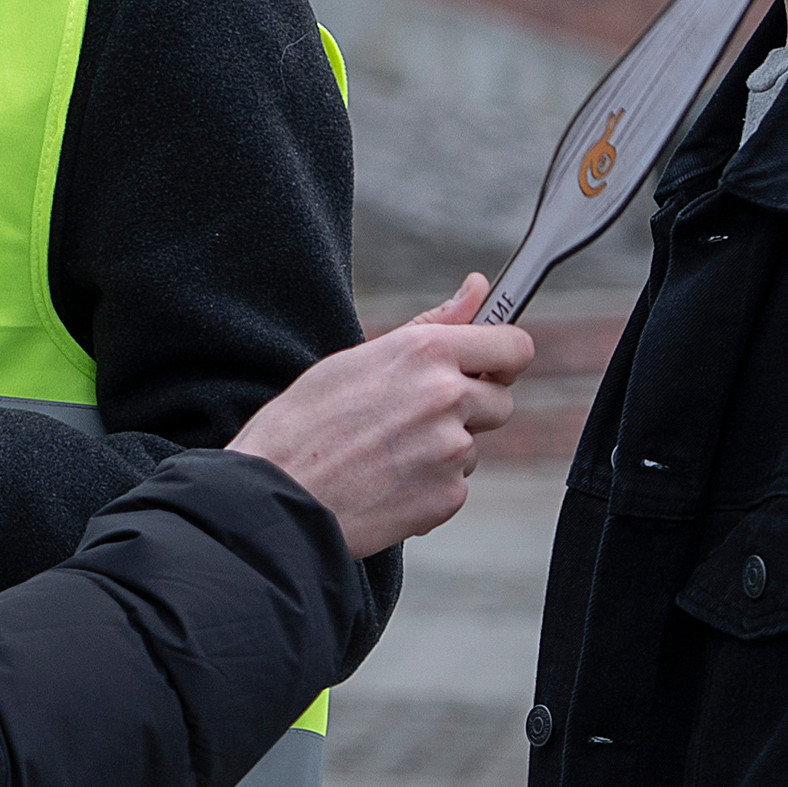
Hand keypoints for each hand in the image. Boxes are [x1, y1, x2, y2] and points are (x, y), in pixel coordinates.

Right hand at [227, 275, 533, 557]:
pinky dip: (429, 487)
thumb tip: (477, 288)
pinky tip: (385, 483)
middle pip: (502, 401)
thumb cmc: (303, 423)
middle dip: (472, 409)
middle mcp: (447, 397)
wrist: (273, 498)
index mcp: (426, 352)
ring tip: (385, 455)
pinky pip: (455, 487)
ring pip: (473, 447)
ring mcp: (452, 450)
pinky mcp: (447, 497)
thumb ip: (430, 326)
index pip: (514, 346)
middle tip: (417, 418)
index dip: (503, 358)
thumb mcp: (359, 359)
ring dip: (444, 450)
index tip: (490, 366)